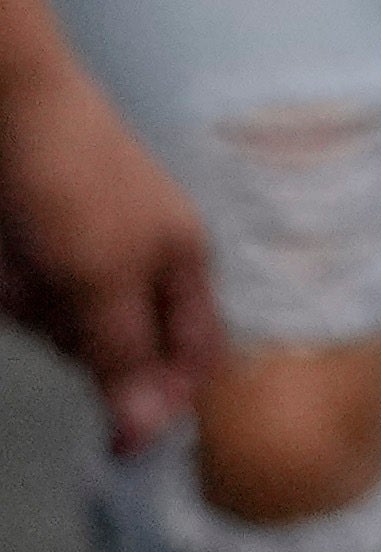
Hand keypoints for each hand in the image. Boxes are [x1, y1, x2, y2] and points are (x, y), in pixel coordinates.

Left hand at [0, 49, 212, 456]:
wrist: (6, 106)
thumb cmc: (71, 185)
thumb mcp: (101, 280)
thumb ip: (125, 357)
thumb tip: (150, 437)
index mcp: (181, 264)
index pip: (191, 358)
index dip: (163, 402)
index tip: (117, 444)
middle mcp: (138, 262)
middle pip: (112, 348)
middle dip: (72, 335)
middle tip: (52, 291)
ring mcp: (81, 251)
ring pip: (55, 324)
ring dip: (29, 302)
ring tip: (17, 257)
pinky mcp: (33, 245)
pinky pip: (24, 295)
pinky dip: (9, 282)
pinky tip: (5, 251)